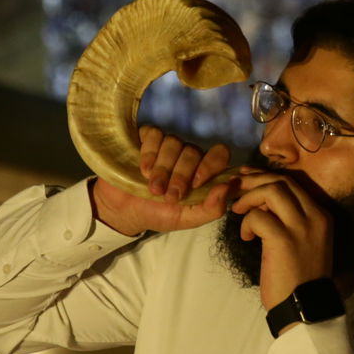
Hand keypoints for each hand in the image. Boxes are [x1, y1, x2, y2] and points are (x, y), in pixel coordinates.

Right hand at [89, 126, 233, 236]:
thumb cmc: (158, 214)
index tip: (196, 183)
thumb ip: (212, 208)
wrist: (124, 212)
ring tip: (153, 188)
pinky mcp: (146, 139)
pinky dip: (150, 152)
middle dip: (180, 175)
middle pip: (193, 151)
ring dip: (163, 168)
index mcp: (202, 172)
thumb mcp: (187, 218)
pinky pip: (154, 134)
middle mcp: (187, 156)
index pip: (219, 154)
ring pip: (174, 142)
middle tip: (169, 196)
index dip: (211, 164)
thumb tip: (228, 186)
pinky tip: (143, 170)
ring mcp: (167, 146)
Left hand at [230, 168, 333, 310]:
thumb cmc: (300, 278)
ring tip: (238, 211)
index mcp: (321, 215)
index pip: (293, 183)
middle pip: (281, 181)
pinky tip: (246, 238)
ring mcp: (300, 227)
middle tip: (235, 189)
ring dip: (249, 197)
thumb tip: (262, 201)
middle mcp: (315, 216)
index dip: (266, 177)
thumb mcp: (302, 242)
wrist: (305, 308)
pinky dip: (246, 223)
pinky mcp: (283, 239)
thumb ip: (289, 219)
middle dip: (254, 181)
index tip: (248, 179)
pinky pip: (257, 216)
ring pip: (271, 191)